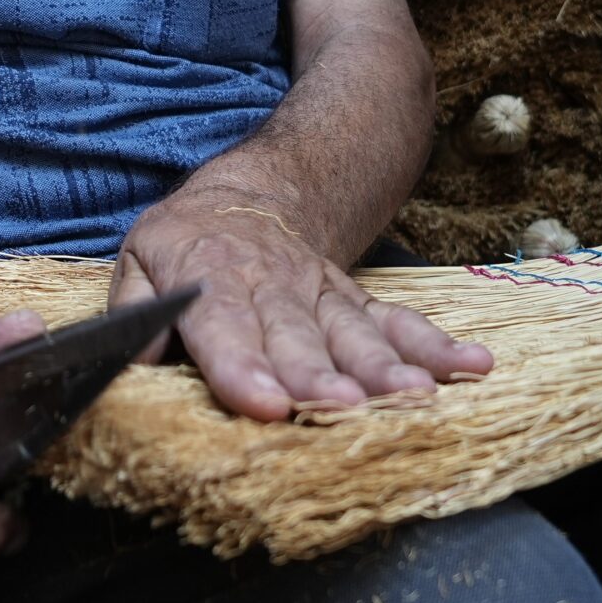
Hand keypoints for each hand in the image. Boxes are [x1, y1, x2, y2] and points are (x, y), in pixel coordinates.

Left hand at [108, 187, 491, 420]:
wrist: (257, 193)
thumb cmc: (189, 240)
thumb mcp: (141, 257)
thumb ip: (132, 308)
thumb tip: (131, 360)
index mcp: (211, 281)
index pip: (225, 329)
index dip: (243, 369)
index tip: (264, 404)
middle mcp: (274, 290)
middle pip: (298, 339)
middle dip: (320, 377)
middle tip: (343, 409)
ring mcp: (323, 297)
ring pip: (356, 334)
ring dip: (385, 368)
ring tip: (413, 396)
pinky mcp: (357, 303)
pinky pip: (399, 323)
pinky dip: (437, 347)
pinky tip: (470, 368)